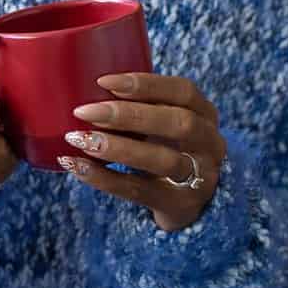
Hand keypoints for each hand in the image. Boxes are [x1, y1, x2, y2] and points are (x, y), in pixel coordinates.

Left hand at [61, 73, 225, 232]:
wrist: (190, 203)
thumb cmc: (168, 150)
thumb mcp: (165, 124)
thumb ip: (140, 108)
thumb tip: (85, 93)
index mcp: (205, 114)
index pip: (183, 91)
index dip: (145, 85)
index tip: (104, 82)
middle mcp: (209, 144)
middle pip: (179, 123)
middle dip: (129, 115)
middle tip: (85, 111)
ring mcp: (200, 177)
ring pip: (163, 160)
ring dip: (117, 148)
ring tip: (79, 140)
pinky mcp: (181, 205)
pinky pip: (140, 191)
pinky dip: (105, 178)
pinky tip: (78, 166)